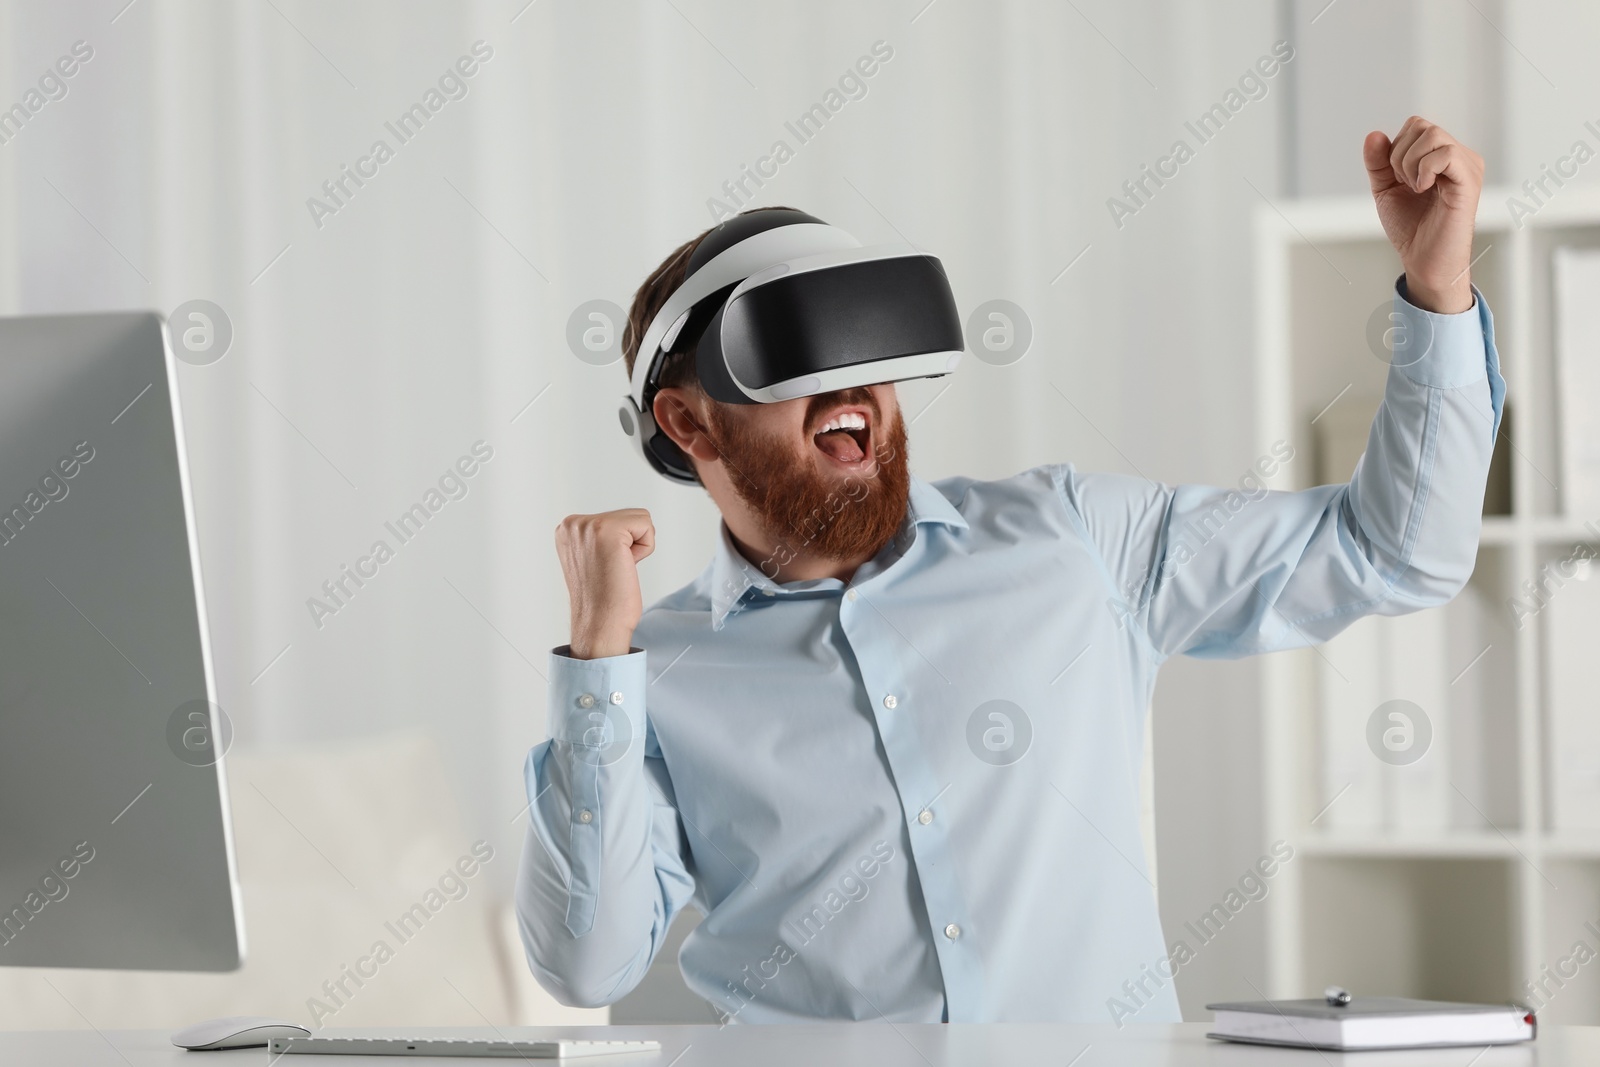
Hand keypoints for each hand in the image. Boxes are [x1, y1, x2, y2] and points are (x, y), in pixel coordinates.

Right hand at [555, 508, 654, 659]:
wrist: (599, 626)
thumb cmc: (601, 600)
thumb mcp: (591, 558)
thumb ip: (598, 538)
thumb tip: (620, 531)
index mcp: (567, 529)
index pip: (616, 518)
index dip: (620, 546)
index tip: (604, 568)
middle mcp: (573, 524)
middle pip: (629, 515)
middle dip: (630, 544)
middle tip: (612, 571)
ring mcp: (588, 526)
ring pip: (639, 518)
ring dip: (637, 547)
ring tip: (616, 569)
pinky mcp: (607, 531)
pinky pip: (646, 526)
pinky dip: (645, 549)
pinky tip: (625, 567)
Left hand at [1363, 117, 1483, 313]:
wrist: (1423, 259)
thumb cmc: (1410, 227)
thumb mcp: (1386, 188)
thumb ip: (1379, 162)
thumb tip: (1374, 134)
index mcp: (1441, 155)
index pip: (1415, 126)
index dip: (1396, 149)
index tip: (1399, 179)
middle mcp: (1458, 156)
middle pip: (1422, 126)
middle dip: (1400, 156)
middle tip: (1406, 185)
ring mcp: (1466, 166)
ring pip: (1433, 136)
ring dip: (1410, 164)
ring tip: (1416, 188)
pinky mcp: (1469, 181)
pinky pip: (1446, 154)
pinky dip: (1424, 170)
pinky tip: (1423, 189)